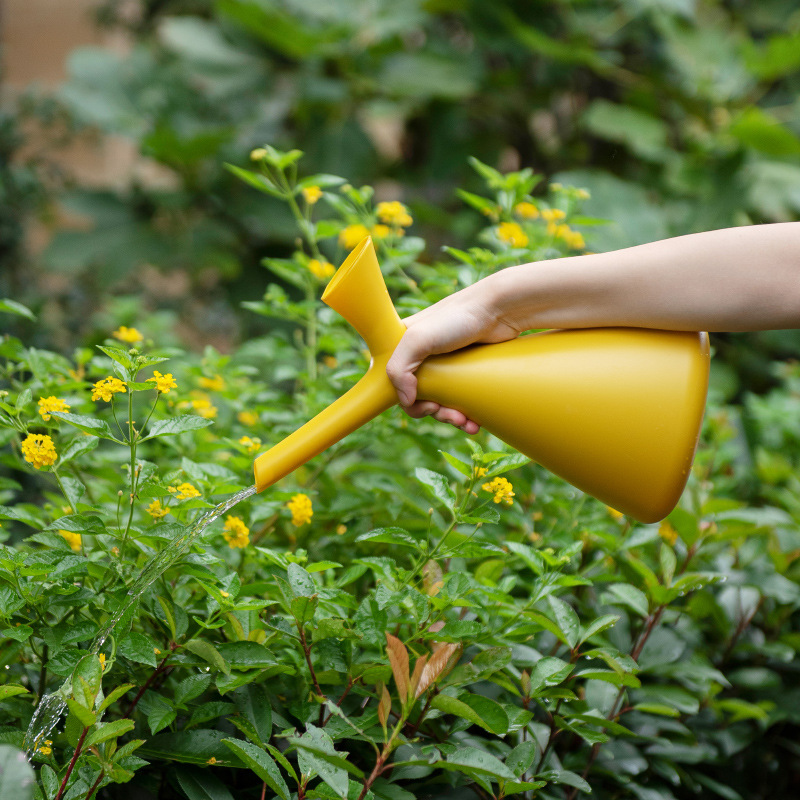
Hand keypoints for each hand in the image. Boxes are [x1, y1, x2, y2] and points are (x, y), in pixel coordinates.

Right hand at [385, 281, 519, 431]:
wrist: (500, 310)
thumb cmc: (457, 317)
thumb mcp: (418, 338)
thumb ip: (398, 369)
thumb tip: (406, 400)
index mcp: (404, 349)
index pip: (397, 386)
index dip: (411, 403)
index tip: (429, 406)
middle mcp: (423, 358)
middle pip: (422, 399)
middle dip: (437, 414)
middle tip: (455, 417)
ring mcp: (446, 366)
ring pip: (443, 403)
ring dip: (454, 419)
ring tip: (468, 423)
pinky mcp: (467, 370)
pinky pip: (463, 400)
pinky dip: (468, 415)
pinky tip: (476, 421)